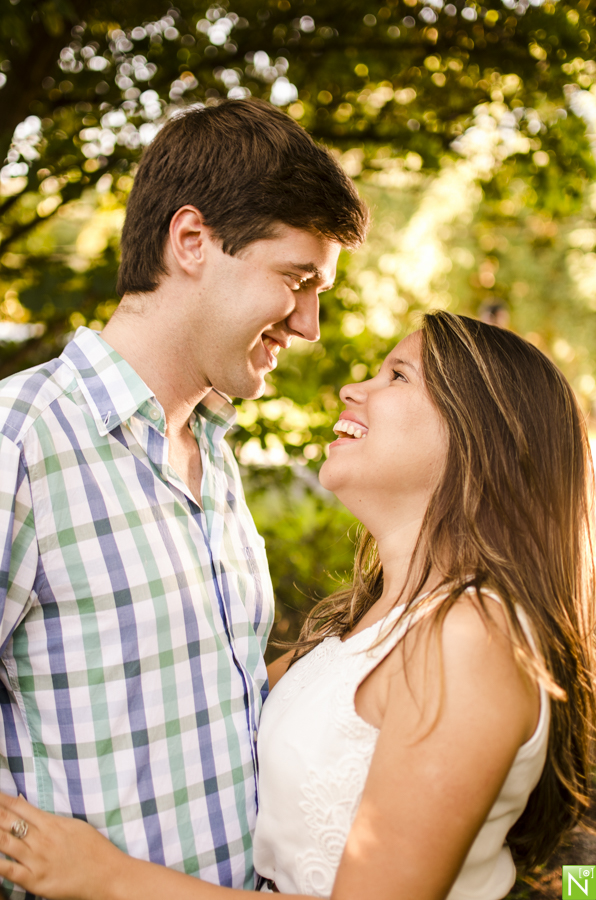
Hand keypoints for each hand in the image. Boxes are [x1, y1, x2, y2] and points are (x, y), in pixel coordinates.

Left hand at [0, 793, 125, 899]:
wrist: (107, 874)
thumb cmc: (94, 849)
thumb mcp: (74, 825)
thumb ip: (50, 818)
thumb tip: (28, 806)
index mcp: (51, 823)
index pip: (19, 807)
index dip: (2, 800)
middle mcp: (41, 839)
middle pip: (9, 822)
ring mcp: (37, 860)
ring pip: (5, 843)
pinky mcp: (36, 881)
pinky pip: (10, 871)